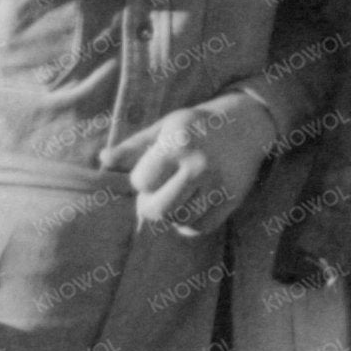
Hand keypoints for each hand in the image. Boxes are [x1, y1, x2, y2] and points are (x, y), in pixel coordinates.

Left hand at [102, 93, 282, 240]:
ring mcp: (218, 184)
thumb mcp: (165, 127)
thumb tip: (102, 161)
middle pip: (158, 210)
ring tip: (177, 197)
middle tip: (157, 194)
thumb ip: (133, 147)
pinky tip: (193, 205)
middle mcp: (199, 164)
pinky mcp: (233, 199)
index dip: (142, 180)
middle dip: (150, 206)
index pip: (142, 182)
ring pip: (179, 220)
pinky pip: (201, 227)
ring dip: (172, 214)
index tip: (153, 171)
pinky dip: (191, 223)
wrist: (248, 123)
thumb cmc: (198, 124)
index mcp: (177, 142)